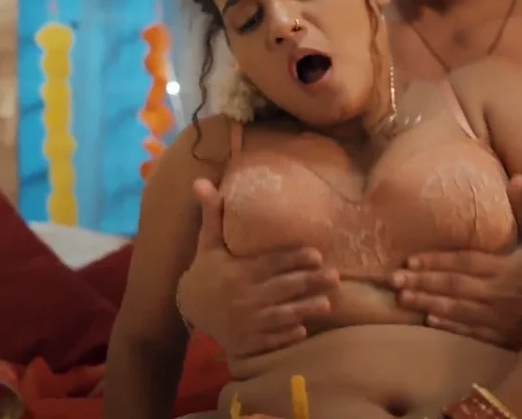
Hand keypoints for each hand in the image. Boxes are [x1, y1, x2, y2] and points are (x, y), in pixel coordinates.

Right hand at [176, 179, 339, 357]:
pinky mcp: (245, 340)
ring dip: (304, 310)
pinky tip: (302, 331)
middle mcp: (243, 296)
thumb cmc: (205, 271)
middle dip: (309, 283)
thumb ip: (212, 214)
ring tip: (328, 305)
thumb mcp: (208, 243)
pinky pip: (268, 340)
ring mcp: (245, 321)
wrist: (186, 308)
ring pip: (279, 315)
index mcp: (237, 271)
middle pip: (281, 288)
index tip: (317, 254)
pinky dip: (284, 336)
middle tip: (335, 277)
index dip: (293, 259)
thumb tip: (201, 181)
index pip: (270, 264)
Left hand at [392, 174, 521, 347]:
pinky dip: (450, 325)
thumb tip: (517, 177)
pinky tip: (429, 320)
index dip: (438, 261)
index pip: (466, 262)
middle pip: (455, 286)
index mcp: (507, 266)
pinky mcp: (502, 335)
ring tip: (402, 298)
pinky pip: (471, 330)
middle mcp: (499, 291)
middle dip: (423, 282)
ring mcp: (499, 316)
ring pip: (458, 309)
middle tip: (394, 279)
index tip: (410, 259)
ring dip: (429, 303)